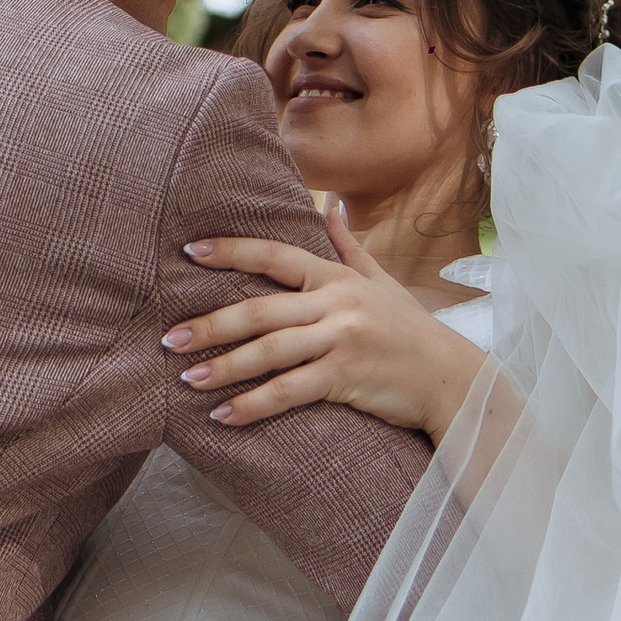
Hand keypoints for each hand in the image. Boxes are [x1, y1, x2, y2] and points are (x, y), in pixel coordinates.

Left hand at [166, 210, 482, 439]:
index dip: (232, 251)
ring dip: (224, 368)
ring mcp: (342, 340)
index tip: (190, 251)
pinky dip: (253, 405)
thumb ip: (349, 246)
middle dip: (211, 325)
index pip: (276, 255)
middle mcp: (337, 304)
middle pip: (260, 310)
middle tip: (170, 339)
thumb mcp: (383, 282)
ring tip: (187, 380)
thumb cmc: (411, 331)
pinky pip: (289, 391)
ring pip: (270, 351)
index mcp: (338, 277)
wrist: (451, 377)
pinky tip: (224, 415)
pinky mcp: (346, 378)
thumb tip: (328, 205)